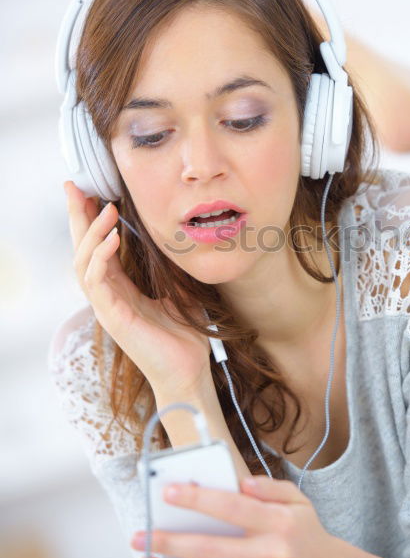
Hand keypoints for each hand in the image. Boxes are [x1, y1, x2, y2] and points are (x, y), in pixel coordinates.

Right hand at [63, 180, 210, 392]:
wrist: (188, 371)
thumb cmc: (183, 336)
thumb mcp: (179, 292)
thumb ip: (172, 269)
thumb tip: (182, 239)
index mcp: (120, 287)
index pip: (96, 246)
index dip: (89, 219)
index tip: (87, 190)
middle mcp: (107, 294)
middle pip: (81, 248)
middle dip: (76, 216)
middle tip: (73, 186)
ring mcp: (106, 306)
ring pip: (82, 262)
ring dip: (91, 232)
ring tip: (104, 207)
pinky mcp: (112, 317)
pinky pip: (96, 282)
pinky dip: (101, 257)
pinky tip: (112, 238)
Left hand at [130, 476, 339, 557]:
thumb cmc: (306, 534)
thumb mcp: (298, 501)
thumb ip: (269, 487)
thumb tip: (238, 482)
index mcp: (280, 522)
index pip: (231, 506)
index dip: (197, 499)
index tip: (167, 492)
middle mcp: (273, 554)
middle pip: (210, 548)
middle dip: (168, 542)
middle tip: (139, 536)